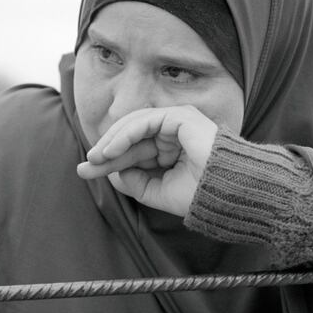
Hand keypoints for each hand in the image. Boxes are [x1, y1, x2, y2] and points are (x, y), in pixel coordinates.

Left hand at [76, 105, 217, 216]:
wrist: (228, 194)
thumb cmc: (200, 196)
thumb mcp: (158, 192)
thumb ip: (135, 182)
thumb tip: (111, 173)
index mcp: (171, 150)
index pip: (134, 152)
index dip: (110, 161)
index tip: (86, 171)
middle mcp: (173, 133)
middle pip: (131, 139)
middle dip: (106, 152)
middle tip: (84, 167)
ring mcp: (177, 122)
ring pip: (134, 127)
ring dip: (112, 142)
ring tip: (96, 159)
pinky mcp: (180, 116)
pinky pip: (145, 121)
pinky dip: (126, 134)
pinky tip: (111, 150)